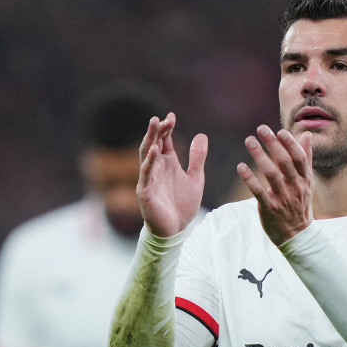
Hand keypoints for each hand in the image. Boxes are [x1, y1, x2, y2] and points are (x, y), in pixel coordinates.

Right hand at [137, 113, 207, 237]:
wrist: (175, 229)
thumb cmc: (182, 204)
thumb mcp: (195, 178)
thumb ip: (197, 158)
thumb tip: (201, 135)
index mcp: (167, 164)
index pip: (164, 141)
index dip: (167, 128)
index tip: (171, 116)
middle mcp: (156, 168)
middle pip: (153, 143)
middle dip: (156, 130)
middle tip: (160, 118)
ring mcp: (149, 178)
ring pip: (146, 154)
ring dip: (150, 139)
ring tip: (154, 124)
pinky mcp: (145, 191)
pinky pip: (146, 173)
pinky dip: (150, 161)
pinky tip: (155, 150)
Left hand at [237, 125, 313, 244]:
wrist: (297, 235)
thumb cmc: (300, 204)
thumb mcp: (307, 181)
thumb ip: (306, 157)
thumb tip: (307, 134)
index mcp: (304, 179)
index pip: (299, 158)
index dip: (290, 144)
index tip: (280, 131)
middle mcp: (295, 187)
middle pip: (284, 162)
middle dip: (273, 144)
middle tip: (261, 129)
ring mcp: (283, 198)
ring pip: (271, 174)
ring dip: (259, 156)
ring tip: (249, 141)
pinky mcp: (270, 208)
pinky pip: (258, 191)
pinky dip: (249, 179)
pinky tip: (240, 166)